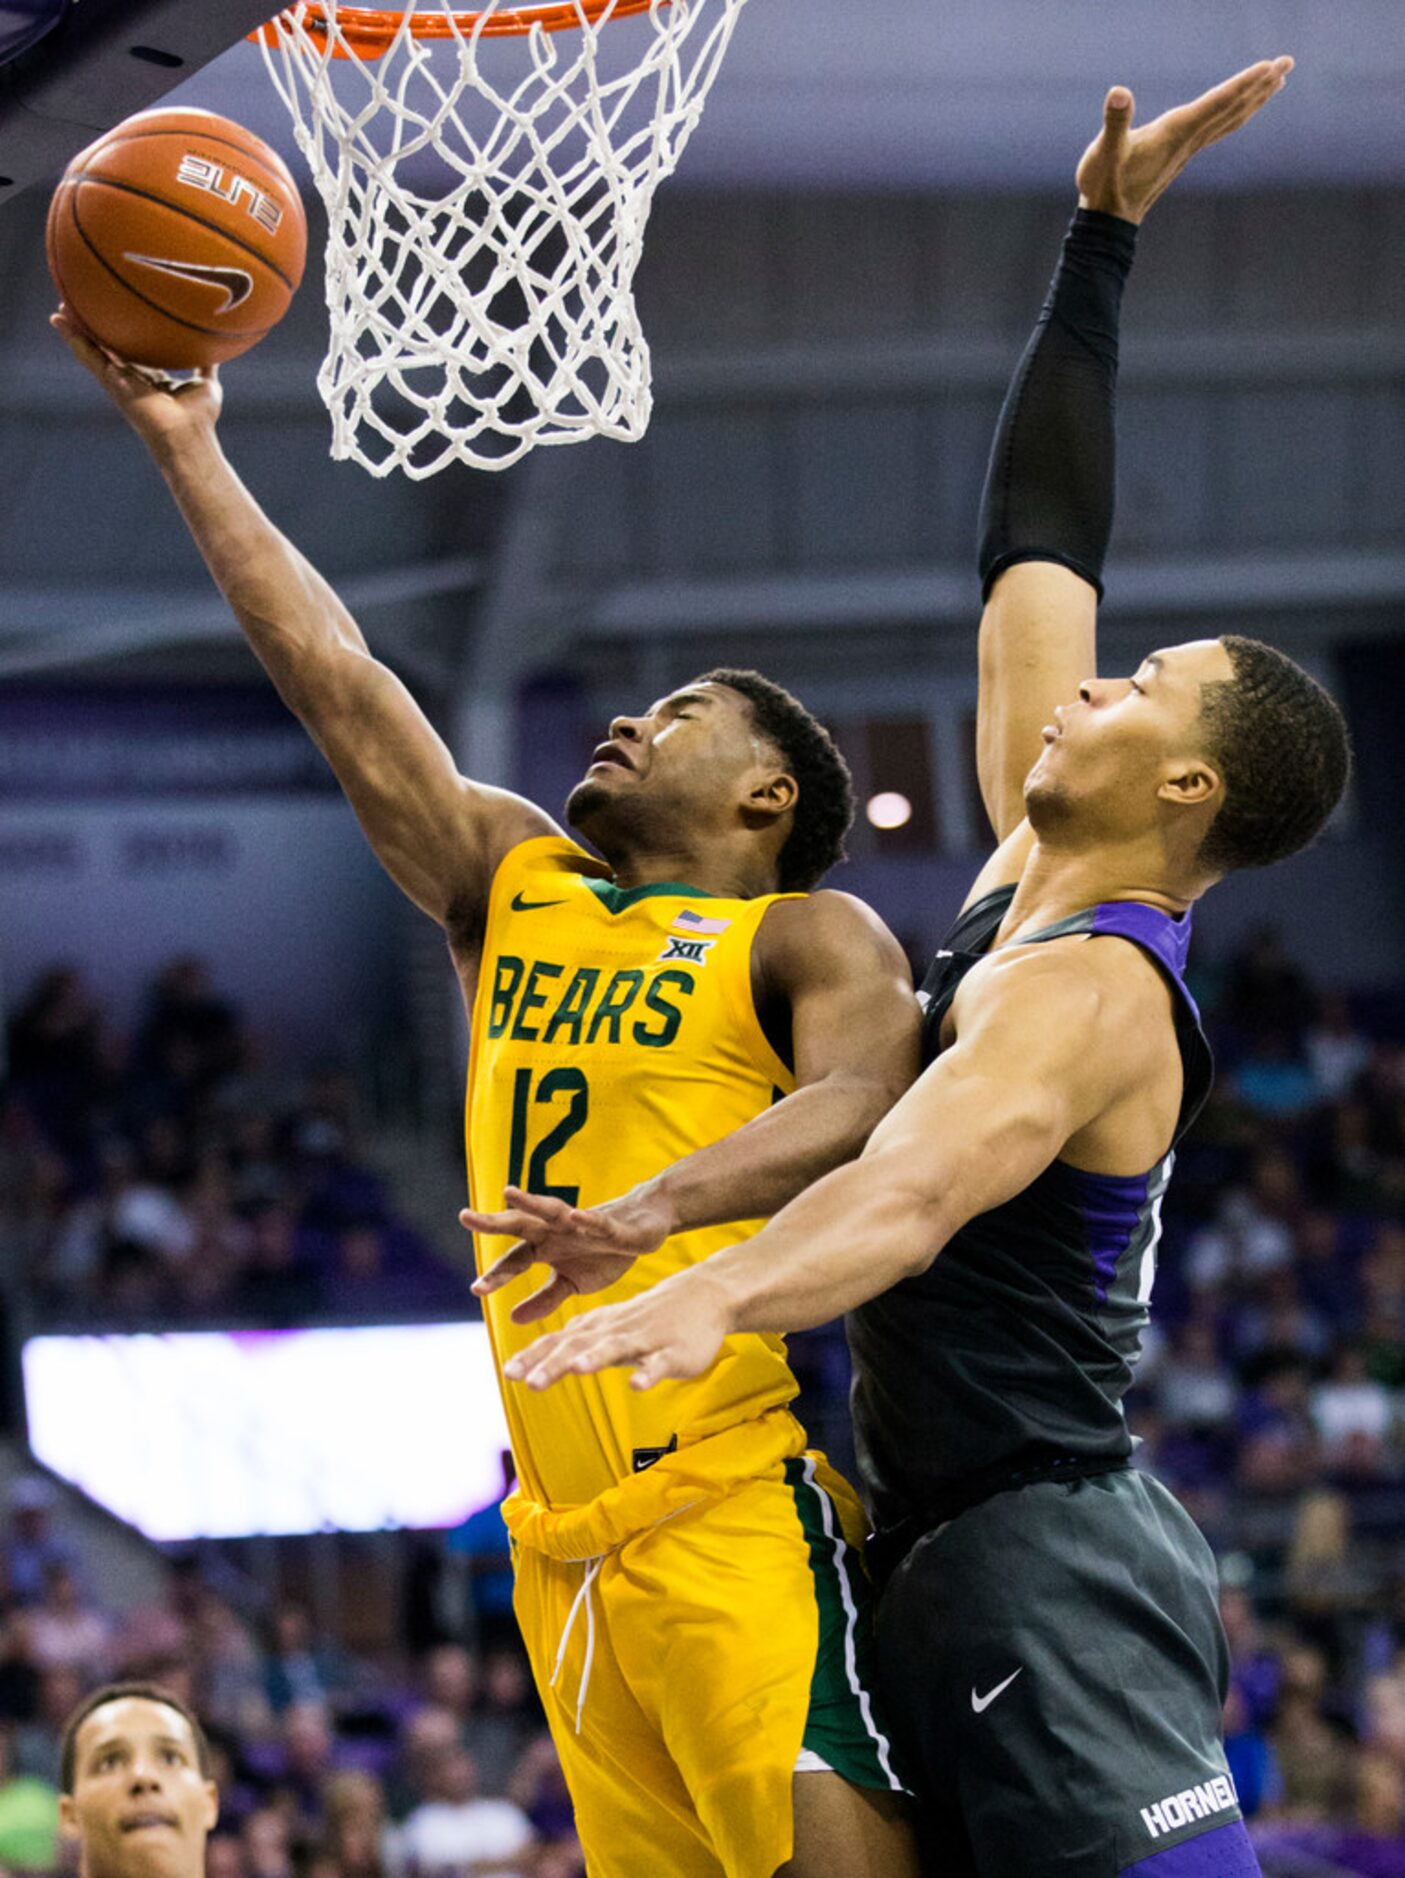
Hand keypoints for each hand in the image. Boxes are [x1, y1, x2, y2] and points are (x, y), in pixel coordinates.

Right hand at [50, 306, 222, 442]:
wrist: (187, 435)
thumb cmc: (199, 418)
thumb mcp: (206, 384)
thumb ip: (207, 365)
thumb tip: (216, 346)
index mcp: (151, 379)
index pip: (133, 354)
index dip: (124, 338)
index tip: (117, 319)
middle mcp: (131, 379)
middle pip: (108, 350)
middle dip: (94, 331)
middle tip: (81, 309)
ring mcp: (119, 381)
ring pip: (92, 351)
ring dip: (76, 331)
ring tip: (60, 311)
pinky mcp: (111, 383)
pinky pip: (88, 357)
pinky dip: (73, 339)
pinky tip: (60, 323)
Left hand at [463, 1183, 677, 1322]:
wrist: (644, 1228)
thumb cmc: (604, 1252)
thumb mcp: (571, 1283)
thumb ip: (544, 1299)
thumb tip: (512, 1319)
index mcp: (545, 1248)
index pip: (514, 1261)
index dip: (496, 1275)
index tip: (476, 1290)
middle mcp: (556, 1230)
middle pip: (520, 1224)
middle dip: (494, 1222)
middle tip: (464, 1216)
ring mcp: (581, 1223)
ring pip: (551, 1209)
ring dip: (531, 1201)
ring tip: (510, 1193)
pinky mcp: (610, 1224)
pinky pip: (597, 1222)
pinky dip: (587, 1220)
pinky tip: (577, 1216)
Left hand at [501, 1266, 731, 1391]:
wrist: (701, 1296)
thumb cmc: (647, 1318)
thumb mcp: (607, 1328)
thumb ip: (574, 1343)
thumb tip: (536, 1360)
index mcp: (597, 1327)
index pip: (558, 1342)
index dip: (534, 1357)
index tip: (508, 1373)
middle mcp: (614, 1331)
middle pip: (579, 1347)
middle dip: (553, 1364)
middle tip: (528, 1382)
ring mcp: (644, 1340)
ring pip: (616, 1348)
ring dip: (596, 1358)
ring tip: (577, 1369)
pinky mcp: (673, 1351)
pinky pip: (659, 1364)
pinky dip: (648, 1374)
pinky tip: (637, 1386)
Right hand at [1076, 56, 1292, 223]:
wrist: (1108, 222)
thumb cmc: (1104, 185)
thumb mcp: (1104, 151)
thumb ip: (1115, 122)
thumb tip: (1119, 93)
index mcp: (1176, 133)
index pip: (1218, 103)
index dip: (1244, 83)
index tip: (1270, 66)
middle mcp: (1189, 140)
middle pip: (1234, 108)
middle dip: (1261, 85)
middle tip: (1288, 62)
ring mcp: (1188, 149)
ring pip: (1231, 119)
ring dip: (1255, 98)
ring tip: (1277, 81)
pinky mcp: (1181, 154)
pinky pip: (1219, 128)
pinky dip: (1236, 113)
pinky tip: (1241, 108)